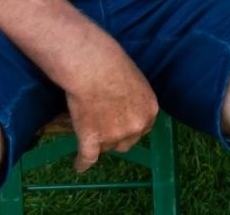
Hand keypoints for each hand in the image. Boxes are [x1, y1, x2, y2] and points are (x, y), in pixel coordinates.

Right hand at [57, 35, 158, 172]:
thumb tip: (126, 106)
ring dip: (99, 141)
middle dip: (116, 136)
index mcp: (150, 110)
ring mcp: (115, 136)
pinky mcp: (92, 141)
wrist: (92, 66)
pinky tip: (79, 164)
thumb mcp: (135, 81)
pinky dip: (82, 163)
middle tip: (103, 122)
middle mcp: (136, 126)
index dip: (129, 126)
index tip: (119, 122)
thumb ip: (134, 100)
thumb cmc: (112, 64)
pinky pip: (87, 159)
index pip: (142, 129)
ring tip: (87, 124)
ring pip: (106, 148)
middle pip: (126, 142)